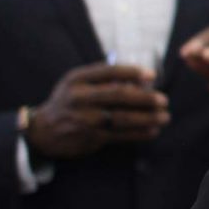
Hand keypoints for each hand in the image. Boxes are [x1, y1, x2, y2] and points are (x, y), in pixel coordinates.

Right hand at [27, 64, 169, 159]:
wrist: (44, 130)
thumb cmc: (70, 100)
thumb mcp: (78, 82)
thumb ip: (103, 77)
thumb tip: (140, 79)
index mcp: (78, 79)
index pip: (109, 71)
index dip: (133, 72)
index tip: (152, 76)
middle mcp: (80, 98)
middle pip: (119, 95)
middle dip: (145, 98)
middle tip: (164, 100)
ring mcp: (85, 119)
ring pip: (123, 118)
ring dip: (148, 118)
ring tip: (164, 117)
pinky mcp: (90, 137)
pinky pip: (120, 135)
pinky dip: (140, 133)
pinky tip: (153, 131)